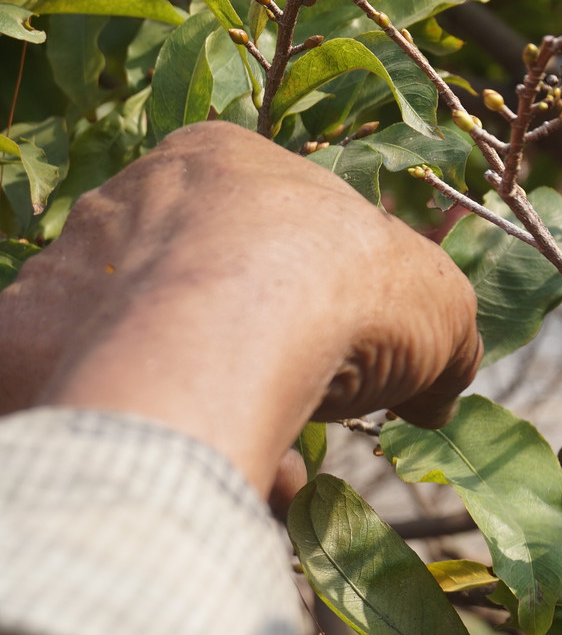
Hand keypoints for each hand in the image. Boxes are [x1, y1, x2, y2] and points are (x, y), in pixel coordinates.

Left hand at [0, 122, 481, 492]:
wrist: (226, 333)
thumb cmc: (345, 287)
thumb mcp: (442, 308)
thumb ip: (446, 343)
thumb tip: (436, 397)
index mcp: (226, 160)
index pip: (275, 229)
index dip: (322, 300)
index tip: (350, 359)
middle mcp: (134, 198)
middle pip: (207, 289)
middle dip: (261, 359)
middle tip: (304, 411)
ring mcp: (70, 269)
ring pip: (148, 347)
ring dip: (210, 404)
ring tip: (265, 462)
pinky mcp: (26, 346)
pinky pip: (89, 398)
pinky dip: (146, 437)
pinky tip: (206, 474)